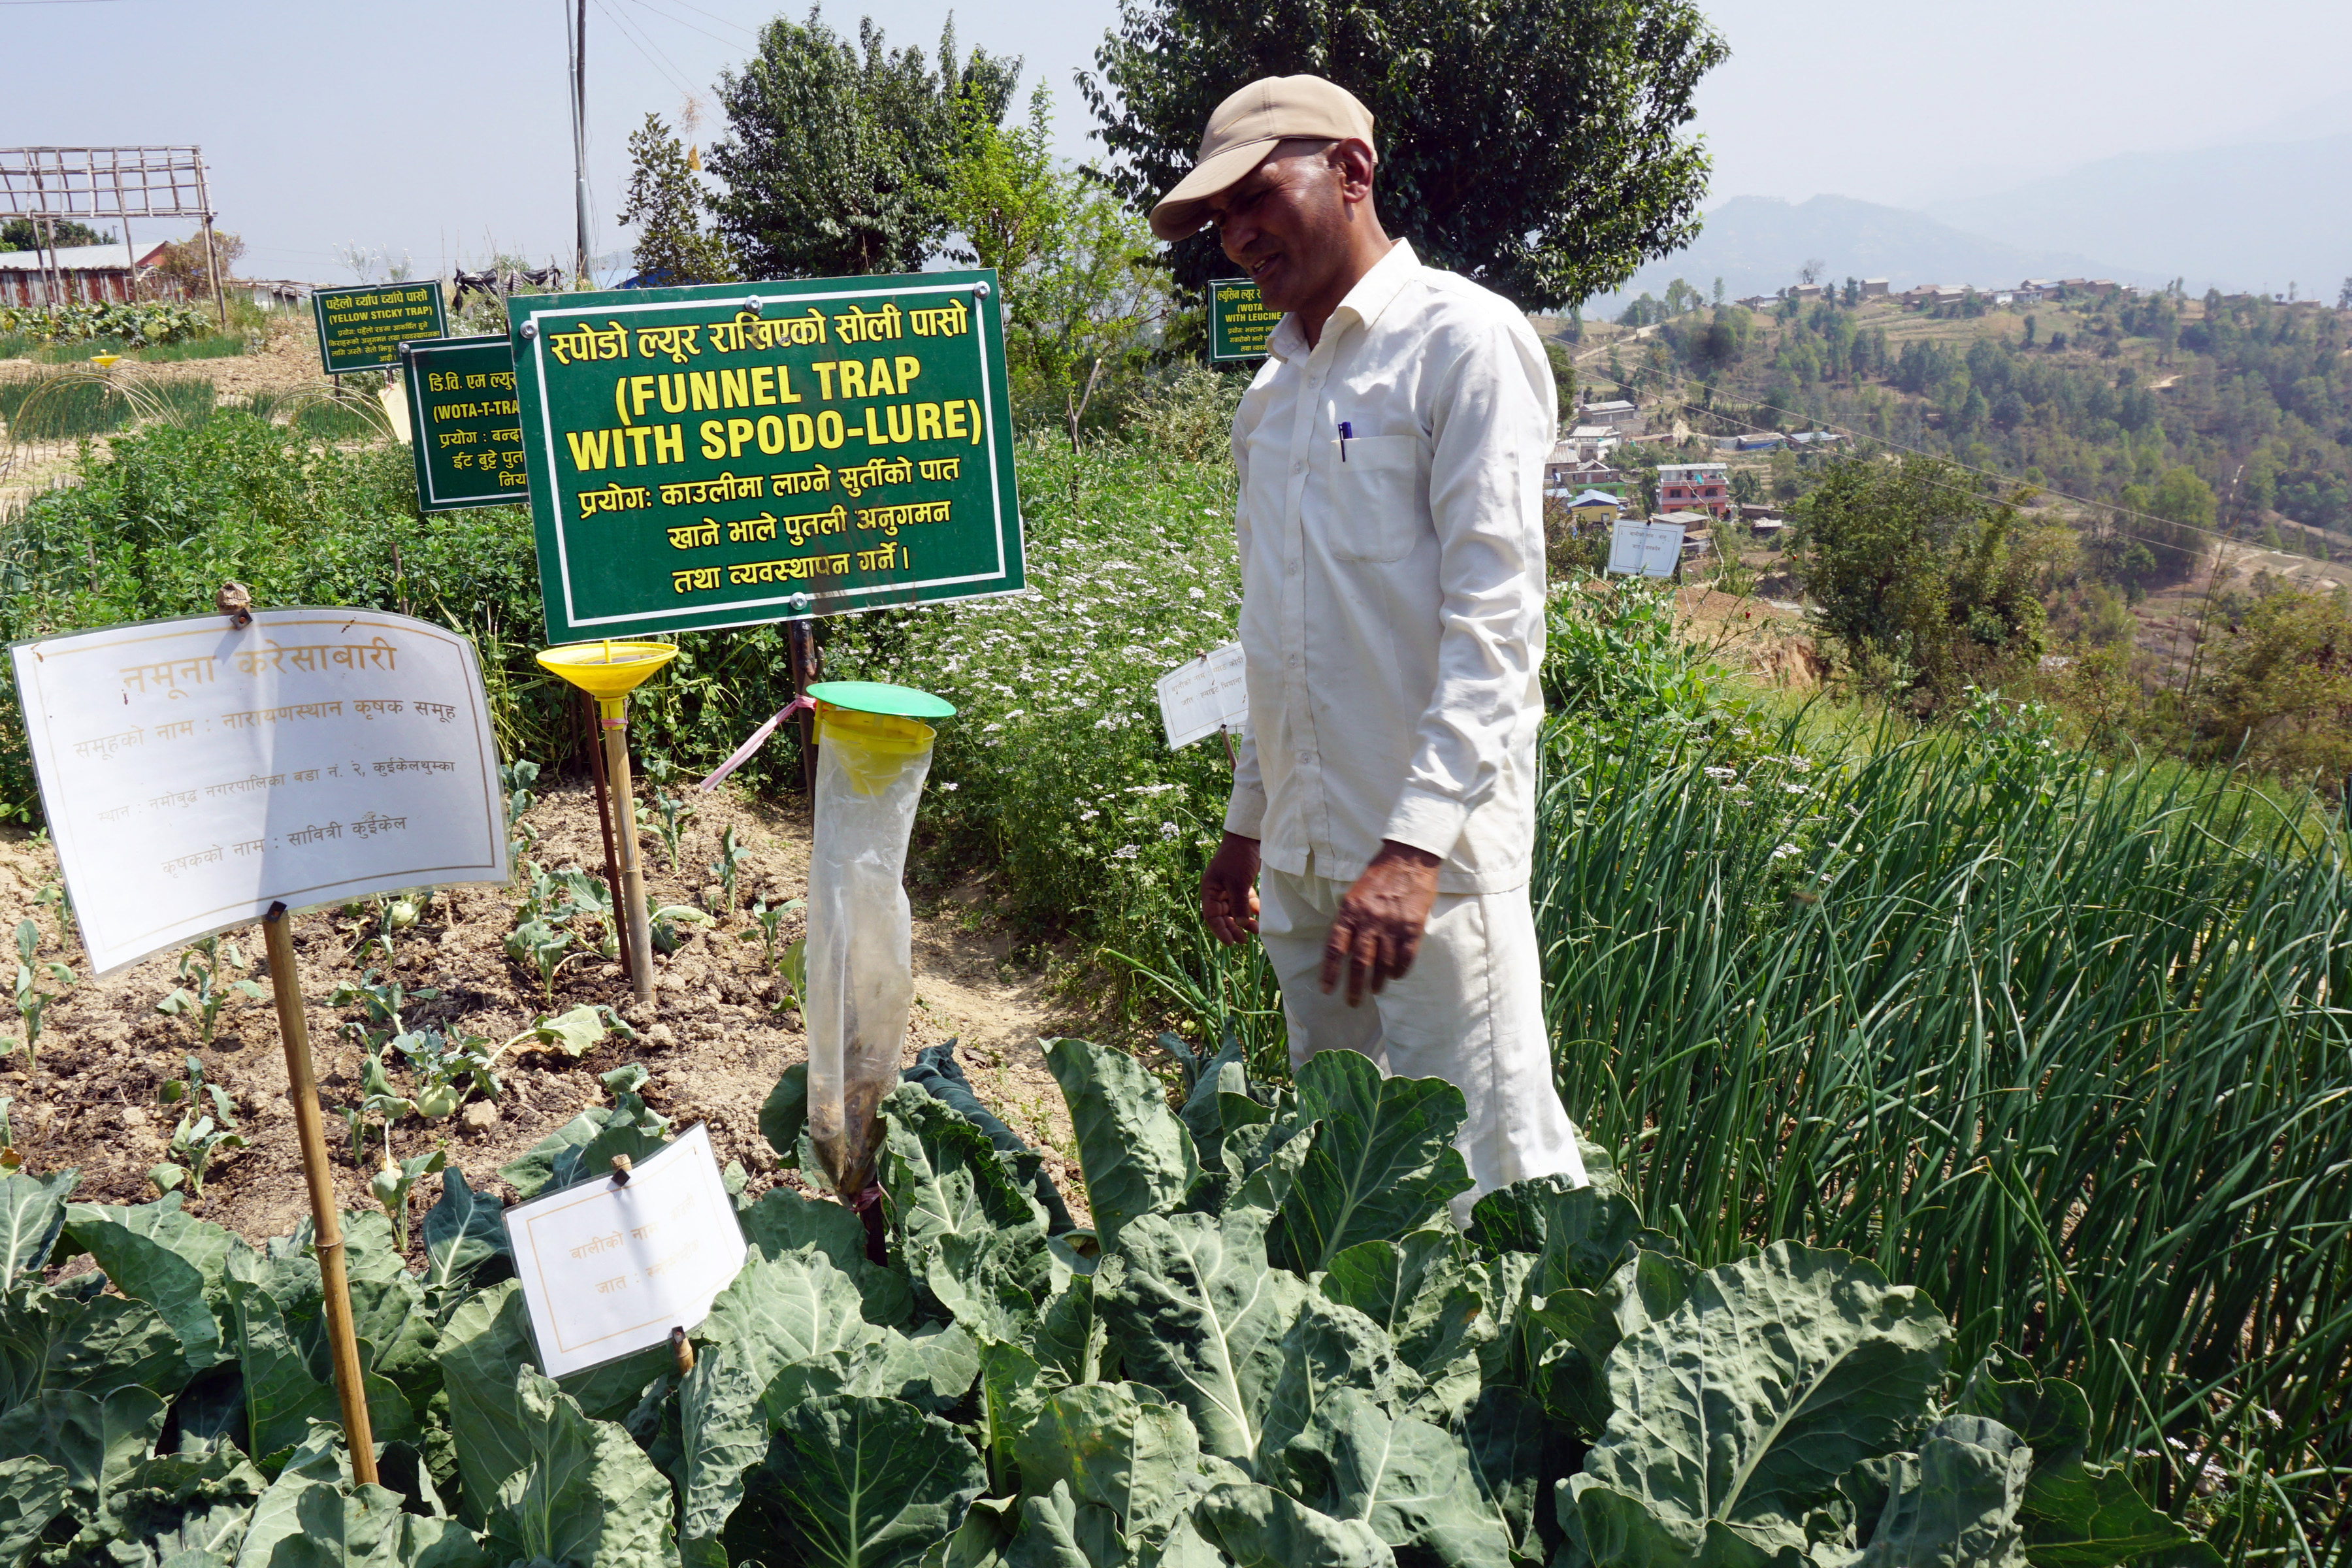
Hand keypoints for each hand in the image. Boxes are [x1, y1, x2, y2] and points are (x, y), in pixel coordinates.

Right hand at [1200, 832, 1260, 945]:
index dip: (1220, 931)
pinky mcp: (1241, 884)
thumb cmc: (1238, 858)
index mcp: (1209, 889)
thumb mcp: (1237, 882)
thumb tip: (1240, 925)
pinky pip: (1244, 902)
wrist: (1249, 837)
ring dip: (1243, 921)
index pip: (1211, 916)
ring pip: (1235, 910)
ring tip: (1255, 930)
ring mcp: (1229, 888)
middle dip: (1233, 928)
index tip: (1231, 943)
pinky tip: (1259, 917)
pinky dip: (1251, 910)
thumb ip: (1239, 904)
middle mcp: (1217, 891)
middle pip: (1223, 916)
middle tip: (1244, 941)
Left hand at [1322, 840, 1440, 1005]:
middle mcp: (1369, 921)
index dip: (1330, 972)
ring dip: (1378, 980)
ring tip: (1375, 989)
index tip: (1327, 990)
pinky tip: (1396, 976)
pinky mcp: (1412, 927)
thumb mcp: (1354, 894)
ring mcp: (1392, 925)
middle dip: (1355, 986)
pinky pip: (1405, 957)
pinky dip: (1400, 970)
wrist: (1409, 858)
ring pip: (1383, 963)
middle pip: (1360, 962)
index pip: (1336, 948)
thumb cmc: (1378, 875)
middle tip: (1352, 1002)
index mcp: (1350, 912)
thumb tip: (1343, 947)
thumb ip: (1348, 919)